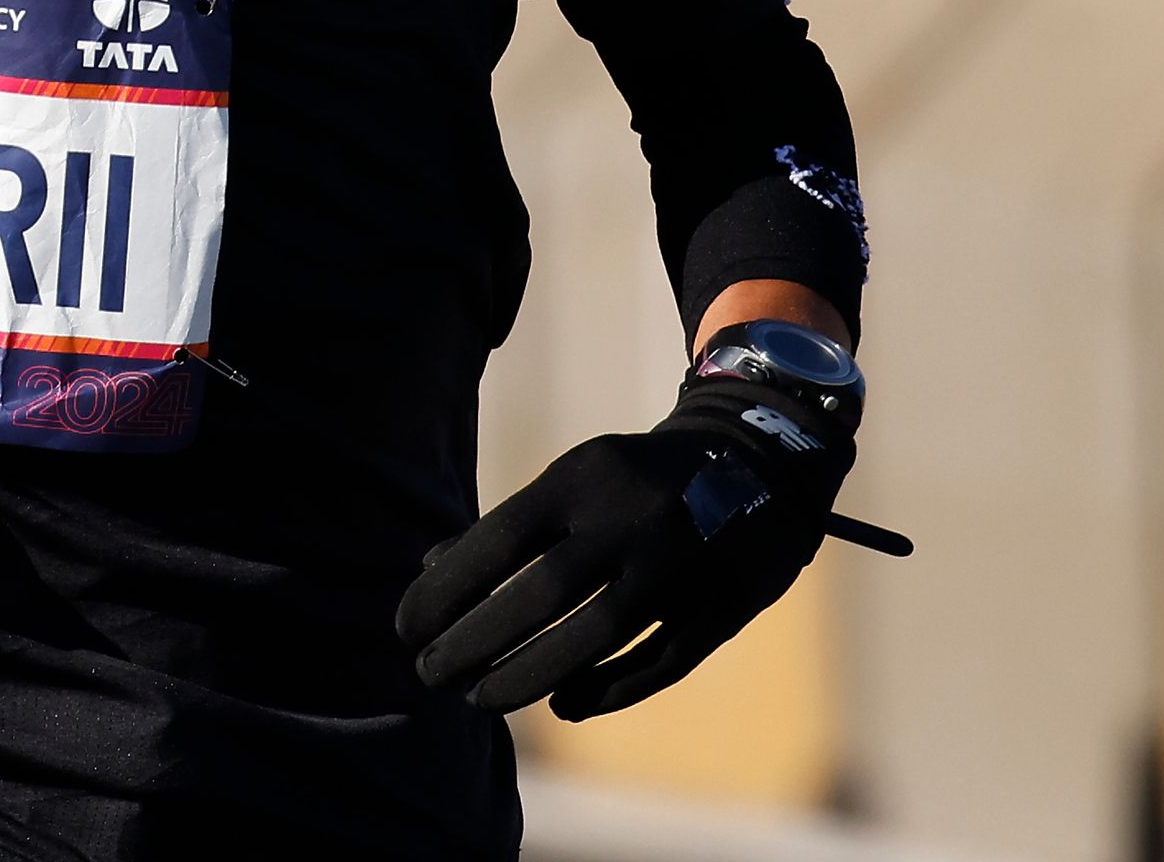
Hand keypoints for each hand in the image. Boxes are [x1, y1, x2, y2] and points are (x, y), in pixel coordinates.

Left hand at [396, 358, 853, 719]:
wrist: (759, 460)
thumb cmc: (635, 482)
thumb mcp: (575, 480)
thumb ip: (511, 525)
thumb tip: (432, 570)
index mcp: (586, 477)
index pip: (501, 538)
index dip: (447, 588)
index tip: (405, 626)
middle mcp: (634, 517)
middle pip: (543, 592)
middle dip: (476, 641)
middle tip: (428, 673)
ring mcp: (683, 563)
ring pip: (599, 634)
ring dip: (530, 673)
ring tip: (477, 698)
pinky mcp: (726, 604)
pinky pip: (661, 661)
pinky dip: (609, 689)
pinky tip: (563, 704)